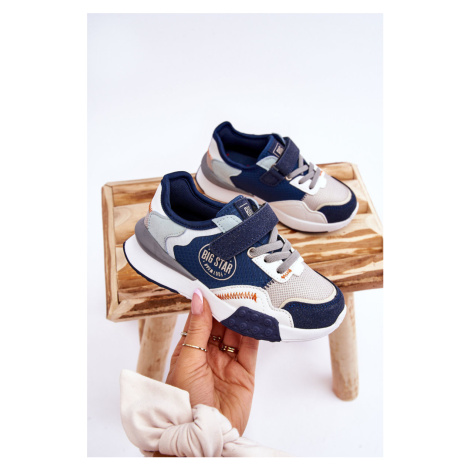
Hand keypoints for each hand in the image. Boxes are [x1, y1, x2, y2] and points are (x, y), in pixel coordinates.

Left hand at [166, 289, 258, 434]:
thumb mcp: (188, 360)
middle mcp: (208, 354)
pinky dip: (255, 332)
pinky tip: (257, 318)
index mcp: (189, 350)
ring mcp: (227, 362)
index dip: (207, 302)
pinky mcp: (245, 372)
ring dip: (241, 317)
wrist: (205, 434)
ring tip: (248, 299)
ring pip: (236, 332)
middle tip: (235, 288)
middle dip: (227, 307)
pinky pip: (251, 347)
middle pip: (220, 324)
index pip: (199, 319)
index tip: (214, 284)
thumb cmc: (185, 403)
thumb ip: (197, 329)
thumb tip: (198, 299)